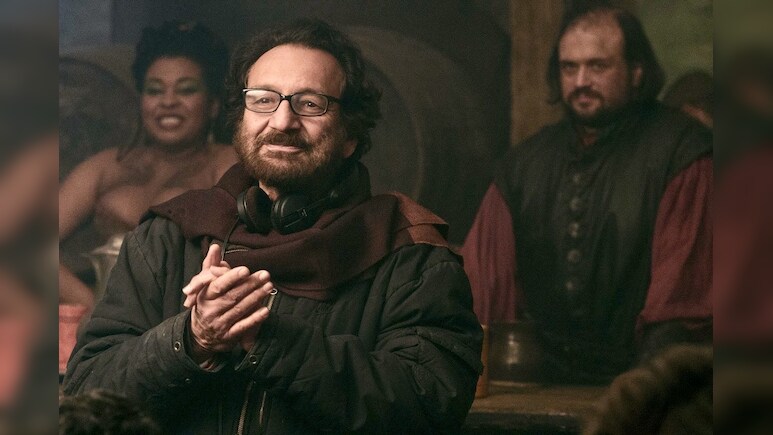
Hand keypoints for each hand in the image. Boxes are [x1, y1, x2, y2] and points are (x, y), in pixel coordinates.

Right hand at [184, 244, 274, 358]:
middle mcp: (211, 310)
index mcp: (204, 296)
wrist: (199, 336)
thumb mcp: (204, 287)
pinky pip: (243, 326)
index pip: (217, 285)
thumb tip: (215, 246)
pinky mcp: (229, 336)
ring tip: (268, 286)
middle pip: (232, 296)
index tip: (245, 269)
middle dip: (250, 285)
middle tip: (265, 275)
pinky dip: (254, 318)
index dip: (231, 277)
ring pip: (239, 309)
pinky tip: (265, 310)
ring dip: (255, 297)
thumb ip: (211, 265)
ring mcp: (220, 324)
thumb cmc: (206, 305)